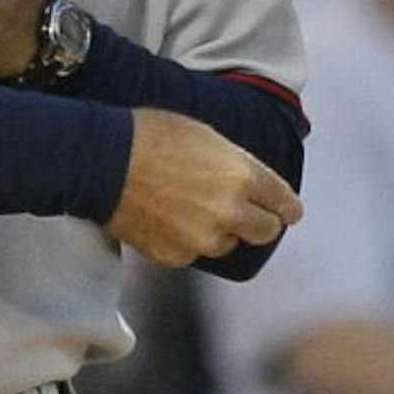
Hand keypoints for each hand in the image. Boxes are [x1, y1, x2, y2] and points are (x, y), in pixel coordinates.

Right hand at [108, 108, 302, 265]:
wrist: (103, 162)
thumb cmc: (151, 137)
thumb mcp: (207, 136)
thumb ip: (237, 164)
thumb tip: (252, 185)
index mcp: (242, 175)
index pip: (283, 203)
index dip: (288, 208)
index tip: (290, 212)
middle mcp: (229, 211)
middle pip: (266, 231)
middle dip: (263, 223)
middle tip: (253, 215)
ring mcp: (202, 238)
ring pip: (229, 244)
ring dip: (223, 232)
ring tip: (197, 209)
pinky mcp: (177, 256)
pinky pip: (195, 253)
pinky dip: (190, 241)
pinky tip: (172, 218)